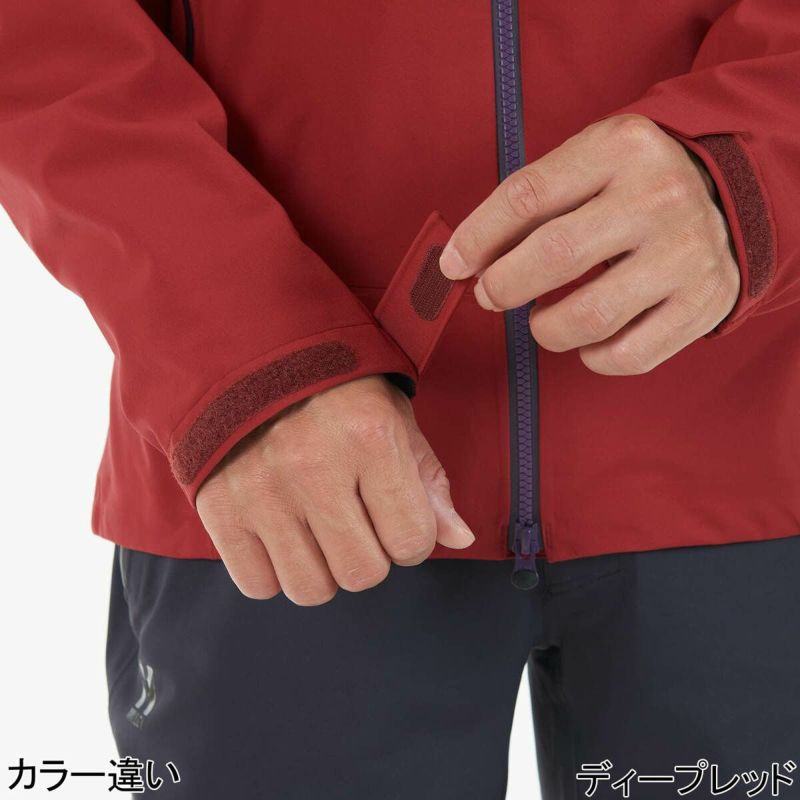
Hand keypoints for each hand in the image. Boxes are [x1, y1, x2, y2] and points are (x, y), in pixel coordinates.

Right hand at [196, 375, 473, 604]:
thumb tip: (459, 539)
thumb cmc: (334, 391)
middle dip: (368, 556)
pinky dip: (273, 572)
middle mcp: (314, 466)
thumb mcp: (393, 418)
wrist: (249, 358)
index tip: (393, 517)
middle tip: (354, 522)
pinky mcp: (219, 507)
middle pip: (361, 573)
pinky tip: (280, 535)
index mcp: (370, 437)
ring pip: (310, 588)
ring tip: (316, 529)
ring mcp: (261, 490)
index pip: (411, 542)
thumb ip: (428, 481)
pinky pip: (257, 584)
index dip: (410, 538)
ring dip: (322, 570)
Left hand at [439, 114, 740, 374]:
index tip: (453, 266)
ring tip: (543, 318)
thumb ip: (527, 206)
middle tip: (492, 296)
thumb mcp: (584, 167)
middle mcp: (660, 195)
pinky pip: (628, 356)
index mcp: (620, 147)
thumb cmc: (628, 188)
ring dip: (546, 328)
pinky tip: (588, 341)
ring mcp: (688, 252)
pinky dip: (592, 357)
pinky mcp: (706, 301)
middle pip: (554, 255)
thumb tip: (462, 262)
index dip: (477, 238)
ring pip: (588, 317)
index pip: (527, 196)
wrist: (726, 198)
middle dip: (504, 286)